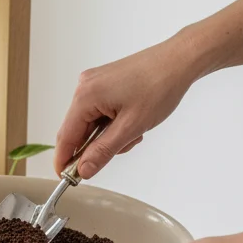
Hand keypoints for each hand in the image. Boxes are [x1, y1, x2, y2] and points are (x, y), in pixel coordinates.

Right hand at [55, 35, 199, 178]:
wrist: (178, 62)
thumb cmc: (159, 88)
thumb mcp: (131, 127)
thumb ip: (103, 151)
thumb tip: (83, 169)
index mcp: (85, 96)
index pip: (66, 136)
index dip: (64, 160)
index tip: (66, 180)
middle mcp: (84, 86)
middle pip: (77, 129)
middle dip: (96, 146)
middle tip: (120, 149)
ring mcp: (93, 82)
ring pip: (91, 122)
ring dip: (109, 134)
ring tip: (135, 130)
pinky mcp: (103, 82)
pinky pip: (99, 110)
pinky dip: (112, 122)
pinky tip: (132, 119)